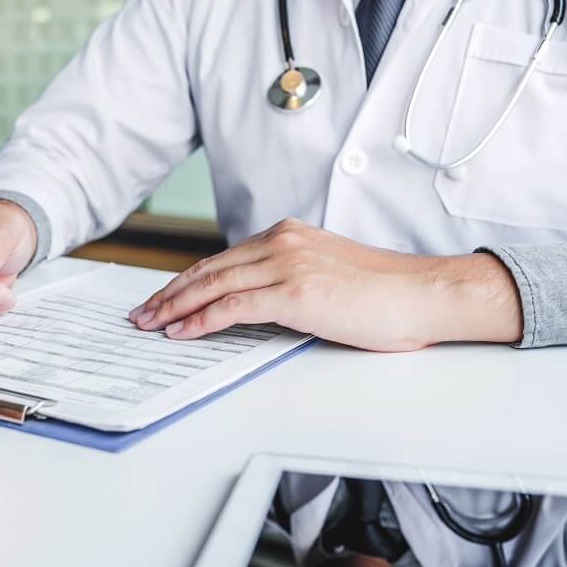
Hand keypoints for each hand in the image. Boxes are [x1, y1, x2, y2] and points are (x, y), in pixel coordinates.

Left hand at [128, 219, 521, 351]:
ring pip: (213, 285)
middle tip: (143, 312)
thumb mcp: (326, 273)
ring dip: (175, 307)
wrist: (423, 293)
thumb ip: (289, 277)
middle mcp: (281, 242)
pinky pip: (232, 306)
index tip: (164, 296)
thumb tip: (257, 301)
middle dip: (170, 293)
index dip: (187, 279)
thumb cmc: (385, 292)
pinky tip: (181, 332)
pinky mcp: (294, 292)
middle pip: (209, 268)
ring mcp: (286, 264)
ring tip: (151, 324)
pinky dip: (201, 320)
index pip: (223, 258)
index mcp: (287, 234)